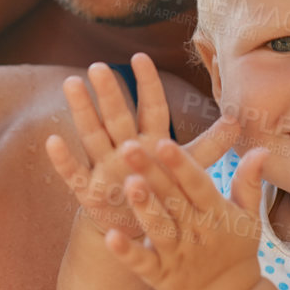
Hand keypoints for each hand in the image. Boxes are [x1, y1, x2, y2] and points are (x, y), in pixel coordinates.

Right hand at [45, 54, 234, 240]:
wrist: (141, 231)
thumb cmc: (165, 191)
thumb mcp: (188, 170)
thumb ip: (210, 146)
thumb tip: (238, 120)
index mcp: (150, 140)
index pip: (151, 107)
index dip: (147, 85)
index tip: (141, 57)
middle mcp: (125, 148)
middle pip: (117, 116)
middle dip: (109, 92)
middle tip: (99, 65)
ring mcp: (105, 167)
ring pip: (92, 134)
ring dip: (82, 110)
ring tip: (71, 83)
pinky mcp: (90, 192)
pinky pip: (74, 174)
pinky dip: (63, 159)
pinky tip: (51, 140)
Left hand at [105, 136, 267, 289]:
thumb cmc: (236, 247)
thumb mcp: (249, 216)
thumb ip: (248, 181)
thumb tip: (261, 149)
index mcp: (216, 213)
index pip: (197, 184)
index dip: (181, 164)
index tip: (163, 142)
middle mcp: (196, 232)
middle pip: (172, 199)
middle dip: (152, 173)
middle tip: (128, 147)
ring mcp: (178, 255)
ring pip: (159, 228)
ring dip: (144, 207)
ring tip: (127, 184)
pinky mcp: (161, 276)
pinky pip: (143, 263)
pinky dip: (127, 252)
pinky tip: (110, 237)